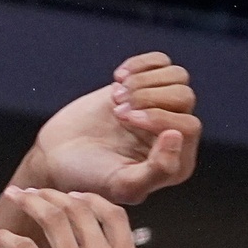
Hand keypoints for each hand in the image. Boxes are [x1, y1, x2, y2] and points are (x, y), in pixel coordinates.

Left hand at [0, 188, 147, 247]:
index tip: (74, 195)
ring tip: (14, 195)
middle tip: (34, 191)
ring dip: (30, 201)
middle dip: (54, 194)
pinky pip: (23, 247)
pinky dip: (5, 237)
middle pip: (79, 208)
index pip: (113, 215)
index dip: (91, 199)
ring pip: (52, 217)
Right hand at [23, 54, 199, 200]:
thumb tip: (177, 135)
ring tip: (115, 96)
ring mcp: (159, 108)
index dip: (158, 117)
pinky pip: (161, 62)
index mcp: (176, 162)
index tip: (123, 119)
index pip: (189, 126)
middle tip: (116, 111)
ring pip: (177, 76)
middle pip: (184, 96)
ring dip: (143, 80)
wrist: (58, 157)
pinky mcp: (142, 87)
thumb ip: (158, 170)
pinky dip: (140, 64)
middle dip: (147, 97)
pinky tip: (117, 79)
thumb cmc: (88, 176)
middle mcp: (173, 133)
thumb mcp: (123, 185)